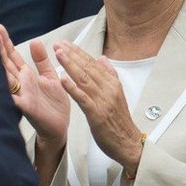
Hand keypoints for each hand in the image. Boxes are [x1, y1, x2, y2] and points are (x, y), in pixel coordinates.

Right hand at [0, 23, 69, 146]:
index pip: (13, 56)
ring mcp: (21, 95)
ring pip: (7, 78)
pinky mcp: (26, 107)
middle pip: (7, 63)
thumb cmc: (53, 105)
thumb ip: (42, 60)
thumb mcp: (50, 77)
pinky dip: (7, 93)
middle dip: (0, 49)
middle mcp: (20, 84)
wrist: (58, 127)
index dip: (6, 42)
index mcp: (27, 76)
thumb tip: (35, 41)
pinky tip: (0, 85)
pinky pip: (14, 99)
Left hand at [53, 40, 144, 172]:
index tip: (66, 43)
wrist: (127, 142)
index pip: (93, 63)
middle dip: (72, 54)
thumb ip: (109, 76)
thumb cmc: (118, 121)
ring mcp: (103, 101)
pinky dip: (73, 88)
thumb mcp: (116, 94)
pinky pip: (83, 98)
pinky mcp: (97, 114)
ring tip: (58, 54)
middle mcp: (108, 89)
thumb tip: (103, 59)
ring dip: (70, 65)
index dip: (79, 52)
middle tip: (58, 44)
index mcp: (112, 84)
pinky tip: (63, 79)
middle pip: (88, 68)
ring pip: (85, 79)